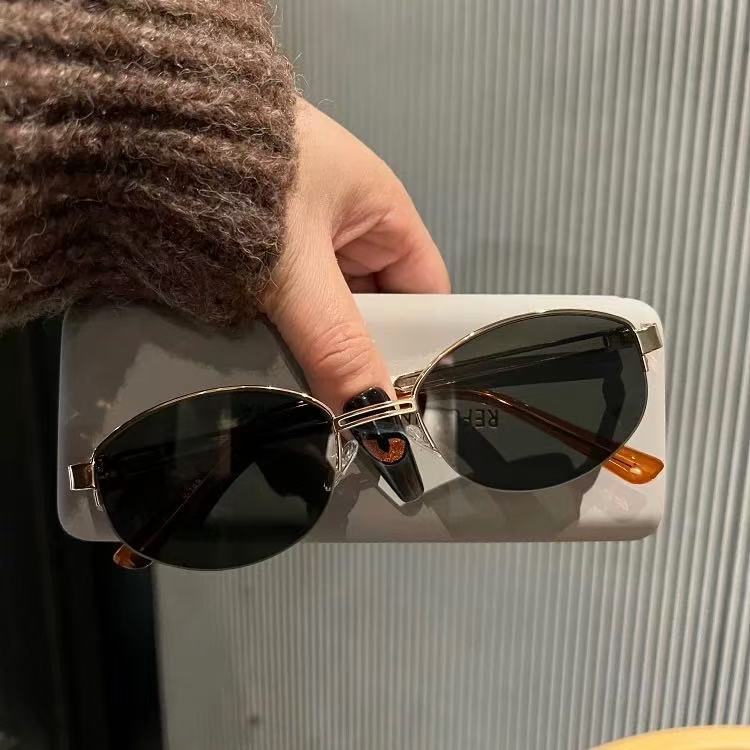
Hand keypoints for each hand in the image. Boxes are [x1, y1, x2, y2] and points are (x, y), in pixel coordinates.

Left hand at [263, 99, 449, 411]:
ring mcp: (306, 242)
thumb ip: (336, 344)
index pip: (427, 291)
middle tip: (358, 415)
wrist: (140, 131)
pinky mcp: (266, 254)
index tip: (409, 398)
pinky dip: (289, 337)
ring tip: (319, 400)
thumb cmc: (241, 179)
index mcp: (383, 212)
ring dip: (322, 350)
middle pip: (378, 310)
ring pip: (332, 314)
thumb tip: (374, 418)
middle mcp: (350, 227)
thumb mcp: (296, 268)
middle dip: (364, 356)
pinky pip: (294, 308)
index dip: (424, 343)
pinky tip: (284, 372)